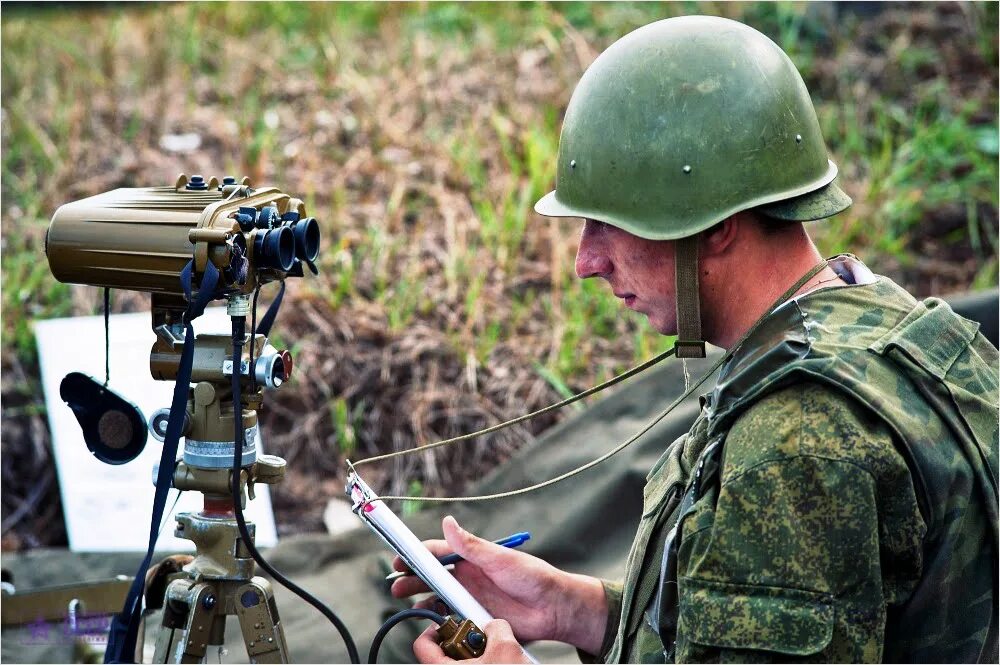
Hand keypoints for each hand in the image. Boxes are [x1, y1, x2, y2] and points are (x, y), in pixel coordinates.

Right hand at [391, 515, 606, 651]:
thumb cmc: (533, 577)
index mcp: (472, 557)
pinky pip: (450, 617)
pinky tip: (427, 620)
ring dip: (419, 598)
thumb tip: (448, 522)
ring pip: (437, 596)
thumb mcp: (500, 558)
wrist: (554, 608)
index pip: (438, 551)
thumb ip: (471, 545)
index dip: (417, 554)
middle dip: (411, 577)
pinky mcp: (476, 617)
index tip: (399, 558)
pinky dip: (436, 618)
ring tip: (404, 602)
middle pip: (432, 575)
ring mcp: (471, 596)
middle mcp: (468, 575)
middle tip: (396, 585)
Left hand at [413, 619, 530, 663]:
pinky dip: (483, 664)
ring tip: (494, 658)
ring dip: (476, 656)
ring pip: (458, 664)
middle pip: (442, 653)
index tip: (450, 623)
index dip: (436, 628)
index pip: (422, 645)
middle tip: (479, 641)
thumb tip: (492, 626)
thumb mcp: (506, 646)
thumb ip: (494, 627)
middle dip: (463, 642)